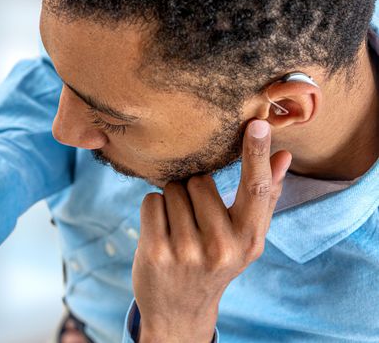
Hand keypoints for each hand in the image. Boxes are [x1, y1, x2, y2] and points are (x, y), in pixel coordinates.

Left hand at [132, 120, 291, 341]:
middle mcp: (222, 247)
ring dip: (172, 202)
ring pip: (173, 189)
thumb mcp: (244, 239)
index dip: (257, 154)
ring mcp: (188, 252)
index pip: (256, 189)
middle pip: (199, 181)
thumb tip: (284, 156)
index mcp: (250, 240)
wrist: (179, 311)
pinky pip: (151, 201)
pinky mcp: (157, 252)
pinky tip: (160, 232)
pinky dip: (153, 210)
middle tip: (194, 219)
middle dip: (192, 191)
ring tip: (179, 229)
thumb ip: (263, 197)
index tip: (257, 124)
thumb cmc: (214, 264)